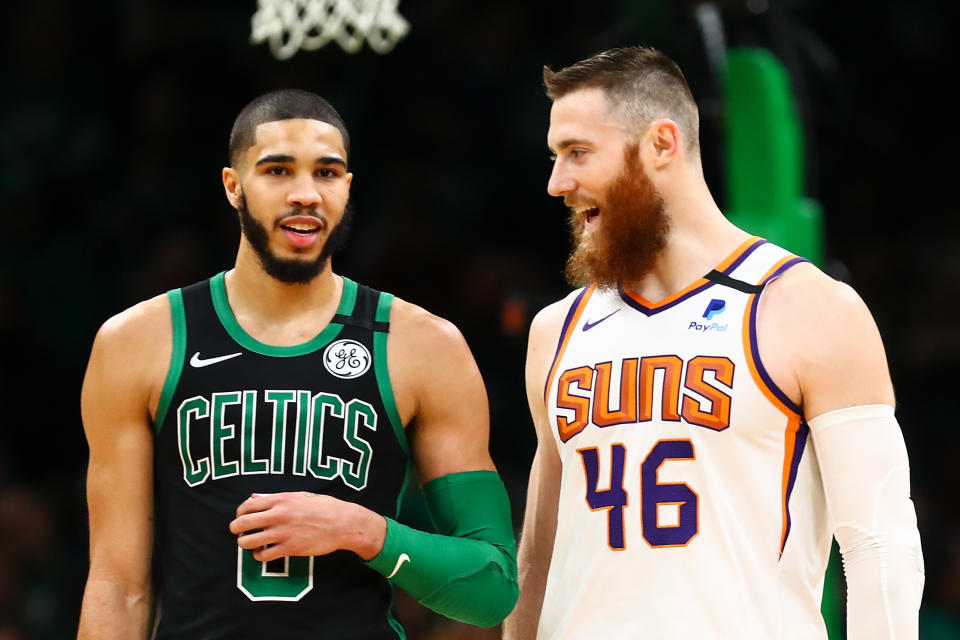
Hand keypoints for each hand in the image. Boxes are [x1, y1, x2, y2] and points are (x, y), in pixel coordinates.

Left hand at [229, 492, 386, 561]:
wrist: (343, 523)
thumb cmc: (323, 507)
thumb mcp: (299, 496)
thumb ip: (275, 498)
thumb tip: (254, 498)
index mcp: (281, 499)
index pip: (247, 505)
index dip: (239, 512)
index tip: (241, 517)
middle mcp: (279, 515)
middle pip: (242, 523)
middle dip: (236, 528)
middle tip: (238, 531)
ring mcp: (283, 533)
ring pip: (248, 541)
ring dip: (244, 543)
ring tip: (248, 543)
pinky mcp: (290, 548)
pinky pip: (263, 555)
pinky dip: (258, 555)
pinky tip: (262, 552)